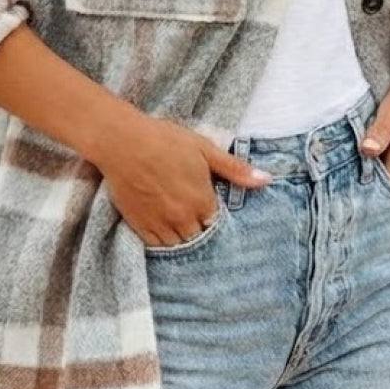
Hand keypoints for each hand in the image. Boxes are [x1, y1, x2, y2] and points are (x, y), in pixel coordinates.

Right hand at [91, 111, 271, 246]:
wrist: (123, 142)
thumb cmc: (165, 140)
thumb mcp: (204, 149)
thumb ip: (235, 169)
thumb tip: (267, 180)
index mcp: (202, 201)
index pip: (218, 225)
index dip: (217, 219)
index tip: (214, 211)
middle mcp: (183, 218)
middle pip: (200, 238)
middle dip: (202, 232)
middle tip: (200, 221)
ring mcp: (160, 224)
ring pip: (180, 246)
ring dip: (185, 240)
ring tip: (185, 229)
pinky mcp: (140, 226)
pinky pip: (157, 247)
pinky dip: (165, 244)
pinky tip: (168, 234)